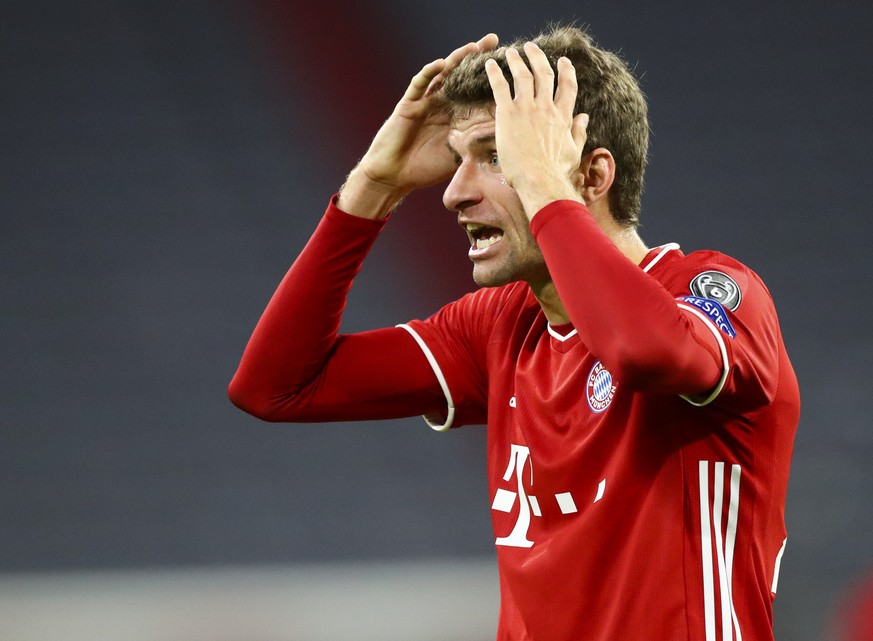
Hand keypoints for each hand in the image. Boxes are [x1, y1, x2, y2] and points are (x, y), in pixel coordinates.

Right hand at [339, 34, 498, 218]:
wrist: (394, 176)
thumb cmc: (424, 169)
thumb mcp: (457, 158)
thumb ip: (475, 147)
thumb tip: (503, 143)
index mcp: (454, 116)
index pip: (475, 90)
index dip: (490, 77)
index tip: (511, 64)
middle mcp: (441, 104)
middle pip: (461, 75)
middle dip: (477, 58)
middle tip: (494, 40)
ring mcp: (424, 102)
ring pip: (442, 75)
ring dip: (456, 59)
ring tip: (473, 46)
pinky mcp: (408, 105)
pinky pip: (419, 85)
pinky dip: (429, 73)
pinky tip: (441, 64)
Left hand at [484, 42, 588, 217]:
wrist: (539, 179)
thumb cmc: (556, 172)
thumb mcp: (573, 151)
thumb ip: (579, 132)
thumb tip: (585, 117)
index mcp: (563, 116)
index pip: (568, 86)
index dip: (566, 71)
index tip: (564, 61)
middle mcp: (546, 107)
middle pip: (544, 74)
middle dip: (538, 58)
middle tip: (532, 48)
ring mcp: (527, 108)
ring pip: (523, 75)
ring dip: (517, 60)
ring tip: (512, 52)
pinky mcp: (508, 113)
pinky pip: (500, 86)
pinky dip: (496, 73)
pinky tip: (491, 64)